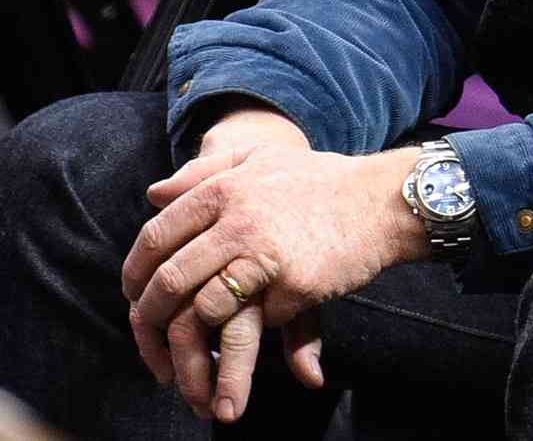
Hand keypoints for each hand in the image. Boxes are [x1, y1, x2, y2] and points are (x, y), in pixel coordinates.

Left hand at [121, 139, 425, 422]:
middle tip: (149, 347)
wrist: (386, 199)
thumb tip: (154, 194)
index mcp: (224, 188)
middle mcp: (238, 218)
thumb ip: (208, 170)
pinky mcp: (295, 282)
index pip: (156, 237)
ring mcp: (265, 251)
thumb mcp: (263, 160)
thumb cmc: (324, 182)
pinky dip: (246, 342)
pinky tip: (238, 362)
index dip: (136, 274)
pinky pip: (256, 321)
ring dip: (188, 357)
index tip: (134, 299)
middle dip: (150, 322)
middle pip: (170, 279)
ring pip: (202, 312)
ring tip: (182, 384)